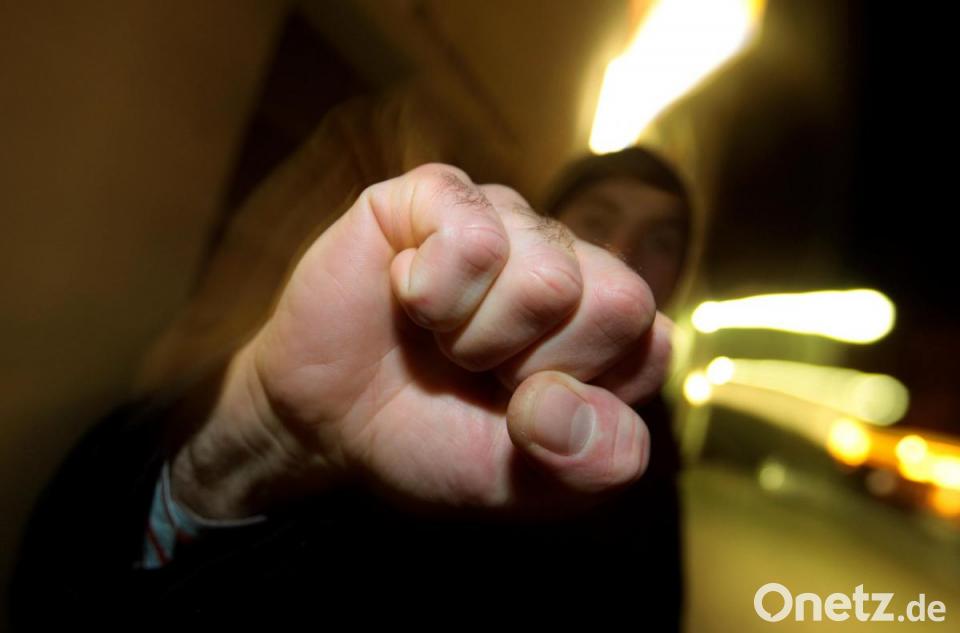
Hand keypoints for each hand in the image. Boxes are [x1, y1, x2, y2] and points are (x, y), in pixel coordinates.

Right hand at [171, 164, 672, 518]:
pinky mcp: (437, 193)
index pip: (649, 344)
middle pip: (617, 301)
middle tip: (480, 372)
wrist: (326, 422)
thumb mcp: (525, 483)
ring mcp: (503, 218)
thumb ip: (590, 463)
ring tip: (441, 338)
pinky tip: (409, 296)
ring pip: (548, 275)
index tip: (523, 410)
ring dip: (476, 338)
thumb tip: (567, 400)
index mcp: (602, 322)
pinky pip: (471, 234)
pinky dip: (431, 292)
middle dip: (535, 367)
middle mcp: (565, 258)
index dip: (580, 394)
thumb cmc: (430, 439)